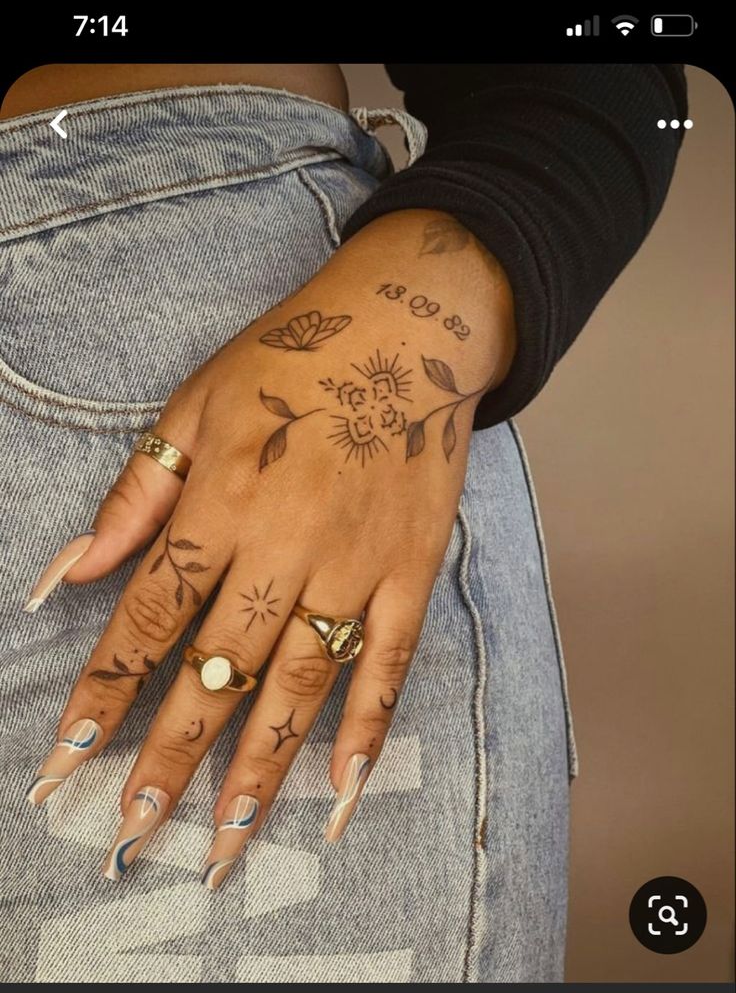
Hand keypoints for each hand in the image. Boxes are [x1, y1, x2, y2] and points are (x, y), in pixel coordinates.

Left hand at [25, 210, 514, 887]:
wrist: (409, 332)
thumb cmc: (292, 360)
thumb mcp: (195, 404)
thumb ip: (136, 494)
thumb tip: (68, 572)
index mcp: (223, 497)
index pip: (152, 611)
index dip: (108, 684)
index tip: (71, 751)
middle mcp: (286, 542)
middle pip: (221, 663)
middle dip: (173, 747)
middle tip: (138, 823)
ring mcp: (357, 563)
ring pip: (302, 680)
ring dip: (262, 762)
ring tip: (227, 835)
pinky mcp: (412, 570)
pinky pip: (391, 660)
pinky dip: (368, 726)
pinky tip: (344, 788)